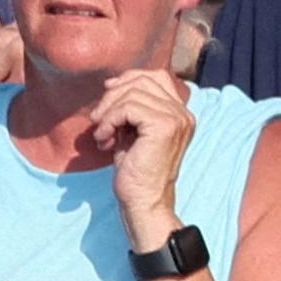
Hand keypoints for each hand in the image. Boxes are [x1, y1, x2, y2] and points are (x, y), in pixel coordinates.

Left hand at [89, 70, 194, 250]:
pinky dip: (110, 120)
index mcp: (180, 114)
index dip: (128, 79)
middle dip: (113, 95)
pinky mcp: (164, 126)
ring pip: (134, 92)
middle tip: (97, 118)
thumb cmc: (136, 173)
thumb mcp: (134, 132)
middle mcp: (183, 114)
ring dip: (109, 110)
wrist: (145, 203)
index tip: (107, 94)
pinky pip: (129, 107)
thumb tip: (113, 84)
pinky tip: (105, 139)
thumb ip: (132, 108)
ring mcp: (176, 119)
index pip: (156, 77)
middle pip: (143, 81)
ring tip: (102, 133)